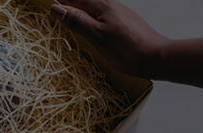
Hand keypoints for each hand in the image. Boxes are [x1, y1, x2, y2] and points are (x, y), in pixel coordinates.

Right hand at [50, 0, 169, 78]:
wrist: (155, 57)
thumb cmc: (127, 49)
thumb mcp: (97, 36)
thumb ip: (77, 21)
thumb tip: (57, 8)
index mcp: (101, 5)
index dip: (60, 3)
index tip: (47, 7)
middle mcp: (110, 5)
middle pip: (83, 2)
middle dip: (68, 7)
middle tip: (53, 13)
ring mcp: (118, 14)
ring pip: (92, 10)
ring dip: (78, 14)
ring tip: (66, 22)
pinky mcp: (123, 23)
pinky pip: (101, 17)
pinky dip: (90, 21)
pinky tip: (88, 31)